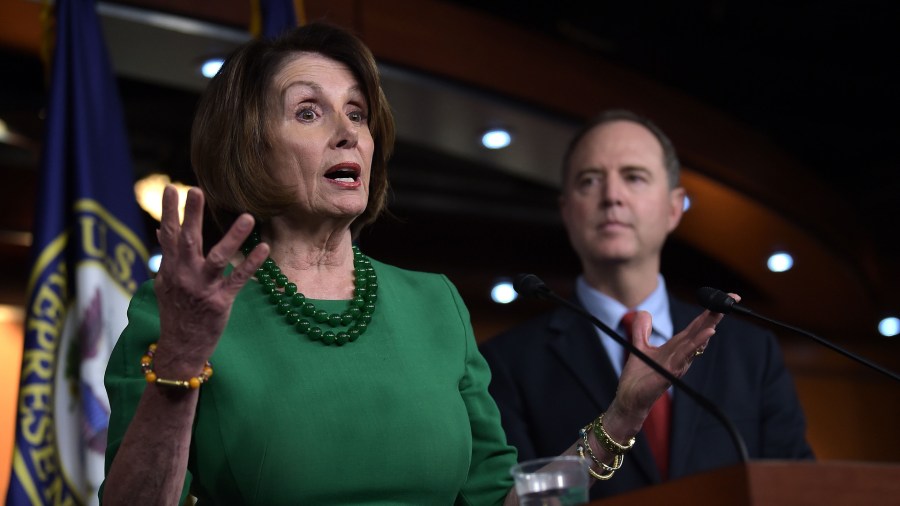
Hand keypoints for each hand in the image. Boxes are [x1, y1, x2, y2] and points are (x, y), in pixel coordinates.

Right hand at [152, 185, 268, 375]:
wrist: (181, 347)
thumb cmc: (176, 312)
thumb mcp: (164, 283)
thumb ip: (166, 256)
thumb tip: (161, 229)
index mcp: (171, 269)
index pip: (168, 235)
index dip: (170, 211)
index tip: (172, 188)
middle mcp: (184, 276)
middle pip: (187, 241)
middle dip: (191, 215)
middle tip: (196, 189)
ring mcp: (203, 288)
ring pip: (218, 258)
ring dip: (233, 237)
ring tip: (248, 217)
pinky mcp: (221, 302)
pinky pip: (238, 279)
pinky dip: (251, 264)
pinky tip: (264, 248)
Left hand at [611, 298, 735, 425]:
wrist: (629, 398)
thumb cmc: (639, 377)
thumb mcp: (639, 346)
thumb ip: (643, 330)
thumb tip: (644, 312)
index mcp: (677, 346)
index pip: (696, 325)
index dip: (709, 311)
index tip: (724, 297)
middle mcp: (682, 353)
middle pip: (702, 329)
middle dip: (716, 313)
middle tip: (732, 298)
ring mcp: (679, 362)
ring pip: (698, 340)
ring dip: (710, 325)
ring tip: (721, 311)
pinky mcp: (671, 370)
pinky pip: (687, 353)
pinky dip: (698, 342)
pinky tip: (708, 333)